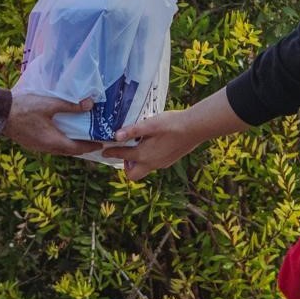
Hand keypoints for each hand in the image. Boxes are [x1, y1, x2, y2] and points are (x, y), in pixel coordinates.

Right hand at [3, 93, 102, 155]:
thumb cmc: (24, 109)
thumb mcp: (50, 104)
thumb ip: (70, 105)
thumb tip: (90, 104)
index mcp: (53, 142)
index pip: (77, 149)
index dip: (91, 146)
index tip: (102, 143)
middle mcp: (47, 149)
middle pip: (69, 151)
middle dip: (82, 146)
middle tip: (93, 139)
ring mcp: (38, 147)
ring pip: (59, 149)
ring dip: (70, 144)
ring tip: (79, 135)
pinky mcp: (31, 143)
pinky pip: (50, 146)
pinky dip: (59, 141)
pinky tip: (60, 131)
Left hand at [103, 88, 248, 180]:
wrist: (195, 128)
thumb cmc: (172, 124)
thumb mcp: (150, 124)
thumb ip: (133, 131)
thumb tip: (116, 136)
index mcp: (144, 155)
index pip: (122, 156)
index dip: (111, 152)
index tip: (103, 150)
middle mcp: (151, 163)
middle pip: (132, 174)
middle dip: (125, 166)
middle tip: (125, 151)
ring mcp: (161, 164)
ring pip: (144, 169)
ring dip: (137, 161)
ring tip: (138, 144)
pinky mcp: (169, 161)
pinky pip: (153, 164)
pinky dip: (148, 158)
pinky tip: (152, 144)